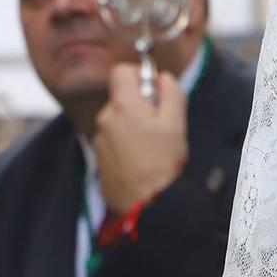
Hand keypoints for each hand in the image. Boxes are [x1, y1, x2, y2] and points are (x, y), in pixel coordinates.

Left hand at [93, 62, 187, 213]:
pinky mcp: (100, 158)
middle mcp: (105, 119)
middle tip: (160, 125)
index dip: (138, 75)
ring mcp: (100, 139)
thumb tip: (164, 78)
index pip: (120, 71)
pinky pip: (114, 140)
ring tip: (152, 148)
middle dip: (140, 105)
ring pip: (118, 120)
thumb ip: (171, 93)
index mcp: (123, 106)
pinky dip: (126, 144)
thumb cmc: (163, 164)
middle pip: (121, 98)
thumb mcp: (176, 124)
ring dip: (133, 127)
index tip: (153, 91)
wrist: (146, 205)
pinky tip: (142, 161)